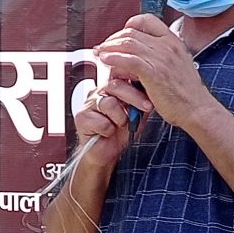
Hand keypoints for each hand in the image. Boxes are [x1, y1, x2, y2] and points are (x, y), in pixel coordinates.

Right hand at [72, 54, 155, 169]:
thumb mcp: (136, 116)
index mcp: (110, 90)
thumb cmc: (119, 134)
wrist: (106, 154)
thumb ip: (140, 102)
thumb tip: (152, 90)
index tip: (150, 89)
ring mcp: (88, 104)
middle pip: (115, 86)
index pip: (122, 78)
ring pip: (109, 104)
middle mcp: (98, 93)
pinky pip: (102, 122)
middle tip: (147, 107)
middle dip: (134, 97)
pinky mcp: (81, 117)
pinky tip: (106, 133)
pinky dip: (108, 131)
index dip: (136, 83)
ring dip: (120, 119)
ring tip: (118, 126)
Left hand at [93, 14, 214, 133]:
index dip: (129, 25)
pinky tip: (106, 61)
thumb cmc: (186, 92)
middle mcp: (167, 45)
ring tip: (100, 54)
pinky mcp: (155, 73)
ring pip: (128, 43)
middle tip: (103, 47)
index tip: (119, 36)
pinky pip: (129, 60)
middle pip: (132, 32)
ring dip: (109, 47)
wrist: (198, 109)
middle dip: (113, 38)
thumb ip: (161, 55)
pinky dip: (114, 58)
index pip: (147, 20)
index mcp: (173, 41)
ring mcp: (161, 58)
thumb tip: (141, 53)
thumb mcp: (176, 65)